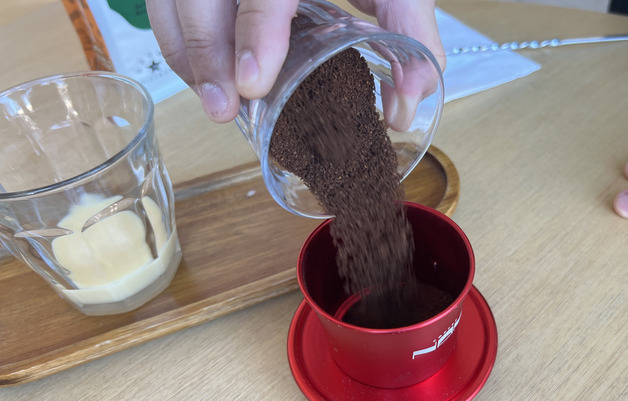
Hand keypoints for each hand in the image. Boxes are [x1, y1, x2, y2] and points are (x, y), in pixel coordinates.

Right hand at [145, 0, 445, 123]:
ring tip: (215, 103)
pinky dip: (179, 42)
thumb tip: (407, 102)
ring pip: (170, 0)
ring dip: (186, 55)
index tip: (252, 83)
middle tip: (225, 109)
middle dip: (205, 54)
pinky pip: (166, 4)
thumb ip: (408, 28)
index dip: (256, 32)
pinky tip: (205, 75)